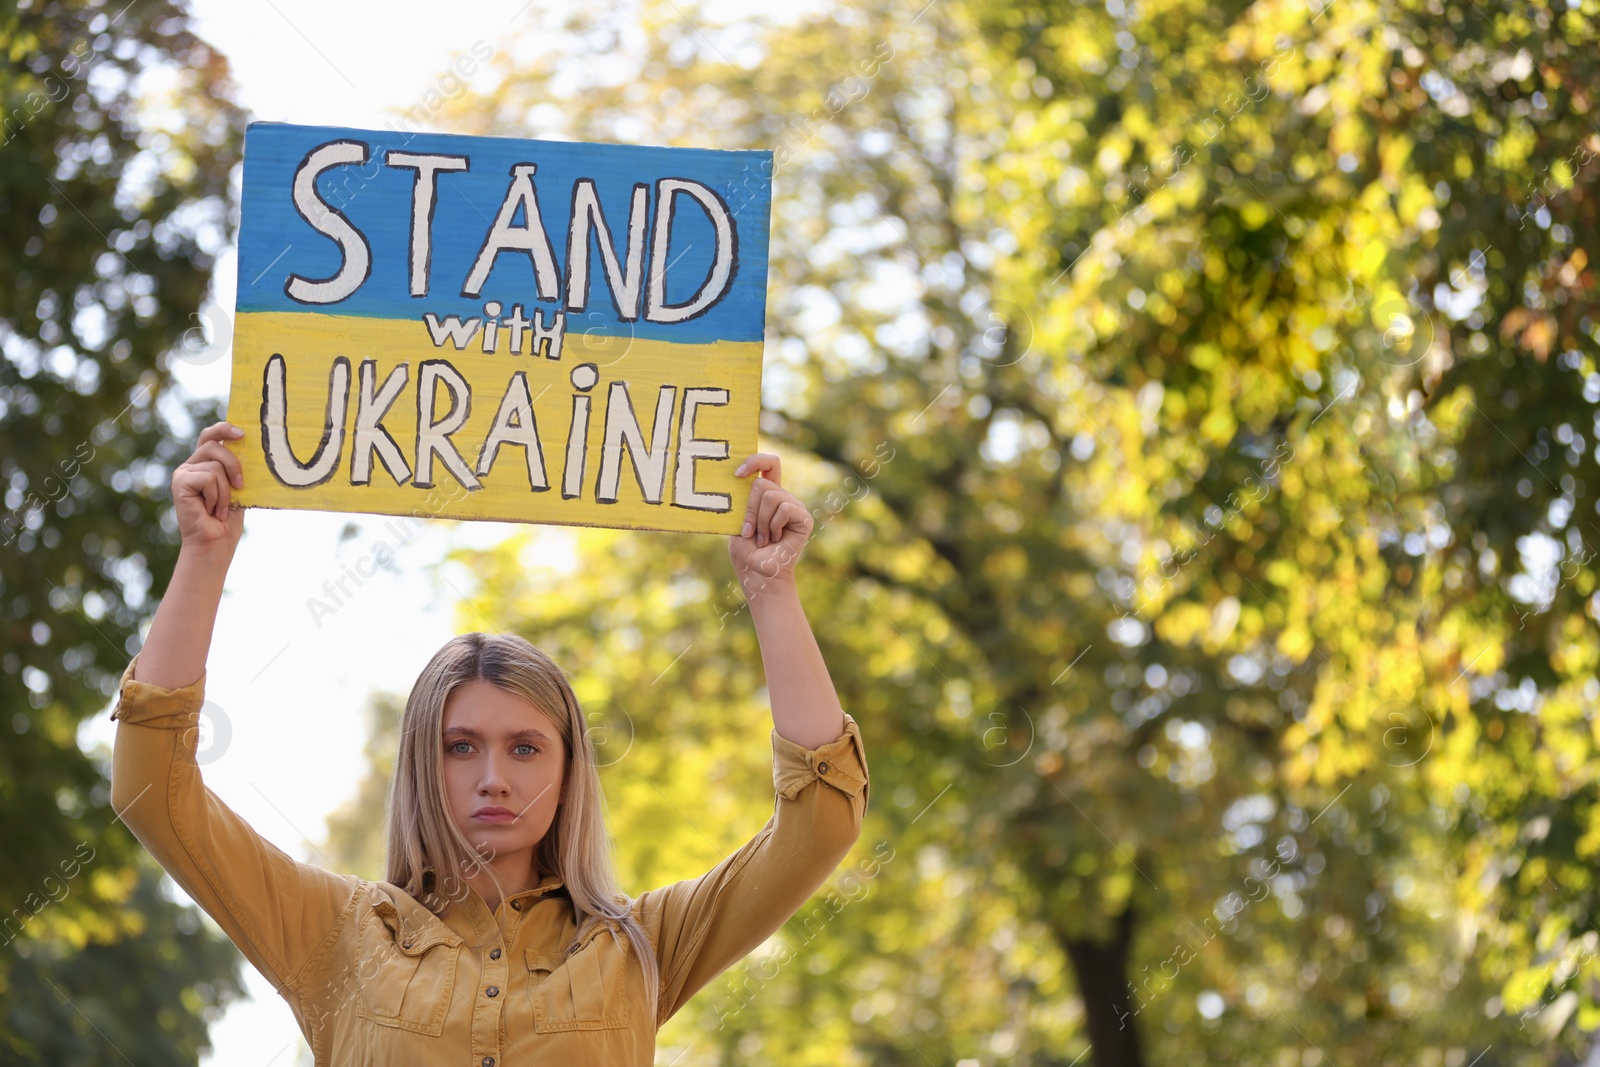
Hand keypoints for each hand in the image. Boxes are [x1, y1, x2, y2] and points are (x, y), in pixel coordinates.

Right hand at [173, 421, 245, 552]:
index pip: (211, 436)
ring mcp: (183, 473)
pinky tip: (211, 510)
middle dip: (233, 464)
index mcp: (205, 463)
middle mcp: (191, 465)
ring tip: (221, 508)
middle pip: (214, 445)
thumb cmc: (228, 518)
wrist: (215, 542)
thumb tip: (253, 449)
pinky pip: (208, 477)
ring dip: (226, 491)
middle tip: (240, 485)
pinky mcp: (179, 482)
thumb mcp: (237, 488)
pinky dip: (217, 496)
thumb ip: (237, 469)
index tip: (242, 433)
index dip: (223, 428)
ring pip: (215, 465)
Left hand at [728, 452, 812, 592]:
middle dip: (749, 509)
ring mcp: (795, 507)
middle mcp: (784, 497)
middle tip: (749, 531)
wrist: (758, 574)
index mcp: (767, 494)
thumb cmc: (746, 551)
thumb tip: (738, 478)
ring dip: (760, 521)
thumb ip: (741, 499)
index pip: (768, 464)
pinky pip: (784, 508)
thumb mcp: (736, 521)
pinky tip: (776, 539)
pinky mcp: (804, 518)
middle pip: (762, 483)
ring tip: (764, 538)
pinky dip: (773, 525)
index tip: (737, 474)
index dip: (755, 461)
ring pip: (771, 495)